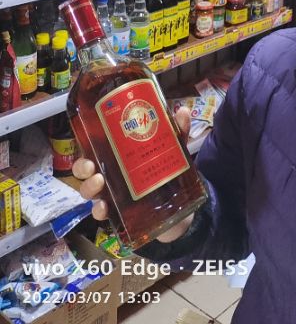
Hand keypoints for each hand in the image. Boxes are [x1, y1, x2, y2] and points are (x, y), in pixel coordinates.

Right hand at [73, 106, 195, 242]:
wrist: (179, 203)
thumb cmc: (166, 167)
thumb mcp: (172, 147)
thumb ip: (176, 131)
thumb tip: (184, 110)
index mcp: (117, 152)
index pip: (94, 146)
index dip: (87, 141)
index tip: (88, 139)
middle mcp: (109, 172)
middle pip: (86, 168)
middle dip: (83, 167)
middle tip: (92, 166)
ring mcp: (111, 193)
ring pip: (89, 190)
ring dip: (89, 187)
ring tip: (99, 182)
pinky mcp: (118, 213)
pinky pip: (102, 213)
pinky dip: (99, 211)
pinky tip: (104, 209)